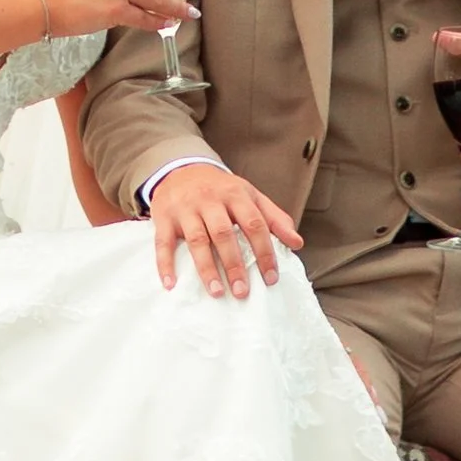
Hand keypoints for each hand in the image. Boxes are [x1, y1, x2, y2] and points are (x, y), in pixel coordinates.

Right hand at [147, 163, 304, 299]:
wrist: (181, 168)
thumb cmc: (221, 189)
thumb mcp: (250, 196)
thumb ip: (274, 218)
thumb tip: (297, 243)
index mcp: (236, 195)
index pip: (254, 224)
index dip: (264, 252)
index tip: (270, 278)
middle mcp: (210, 200)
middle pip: (224, 234)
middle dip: (234, 264)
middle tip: (242, 292)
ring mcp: (185, 208)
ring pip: (196, 240)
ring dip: (206, 268)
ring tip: (217, 292)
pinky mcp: (164, 216)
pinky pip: (163, 242)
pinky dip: (165, 264)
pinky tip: (170, 284)